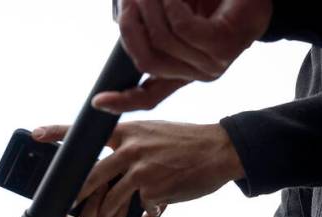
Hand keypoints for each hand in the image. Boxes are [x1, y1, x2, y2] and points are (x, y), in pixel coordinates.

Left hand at [33, 121, 242, 216]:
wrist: (219, 150)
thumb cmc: (184, 143)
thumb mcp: (151, 133)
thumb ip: (126, 144)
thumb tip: (105, 158)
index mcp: (126, 131)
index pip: (85, 131)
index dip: (58, 131)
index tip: (35, 133)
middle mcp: (129, 149)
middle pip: (90, 176)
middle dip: (75, 194)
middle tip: (61, 204)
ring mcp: (140, 170)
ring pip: (109, 199)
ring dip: (103, 215)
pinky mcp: (153, 190)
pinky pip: (134, 209)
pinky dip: (136, 214)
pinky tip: (145, 212)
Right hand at [94, 0, 273, 112]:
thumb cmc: (217, 0)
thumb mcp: (178, 14)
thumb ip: (153, 25)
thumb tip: (121, 21)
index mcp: (185, 73)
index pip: (149, 97)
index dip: (123, 102)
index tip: (98, 101)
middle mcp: (198, 74)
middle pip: (147, 61)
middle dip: (131, 29)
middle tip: (127, 1)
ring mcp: (212, 64)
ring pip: (162, 42)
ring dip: (149, 9)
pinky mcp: (223, 47)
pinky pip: (183, 29)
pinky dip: (171, 7)